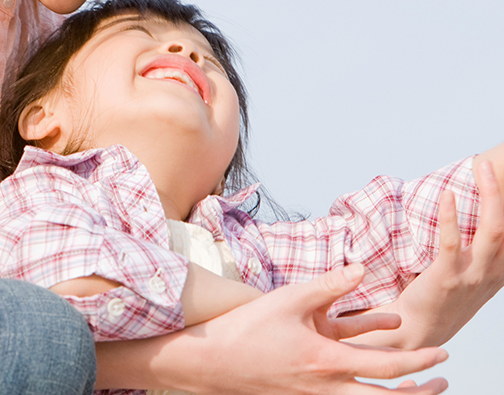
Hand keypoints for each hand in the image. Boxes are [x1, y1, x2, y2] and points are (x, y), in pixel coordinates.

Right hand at [95, 264, 449, 393]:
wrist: (209, 361)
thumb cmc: (245, 328)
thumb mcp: (288, 299)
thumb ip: (328, 284)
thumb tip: (361, 269)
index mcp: (326, 362)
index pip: (388, 368)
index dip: (419, 362)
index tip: (440, 355)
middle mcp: (326, 386)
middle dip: (419, 394)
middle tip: (441, 383)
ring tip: (414, 387)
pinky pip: (340, 393)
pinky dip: (360, 384)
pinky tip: (363, 375)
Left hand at [351, 158, 503, 348]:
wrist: (415, 332)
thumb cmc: (438, 302)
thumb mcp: (470, 279)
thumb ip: (478, 255)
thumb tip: (474, 223)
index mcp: (498, 272)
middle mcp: (492, 273)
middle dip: (501, 193)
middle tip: (489, 164)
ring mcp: (471, 276)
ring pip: (491, 230)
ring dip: (488, 196)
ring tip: (480, 169)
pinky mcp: (446, 278)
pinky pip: (452, 242)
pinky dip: (451, 216)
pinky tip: (448, 195)